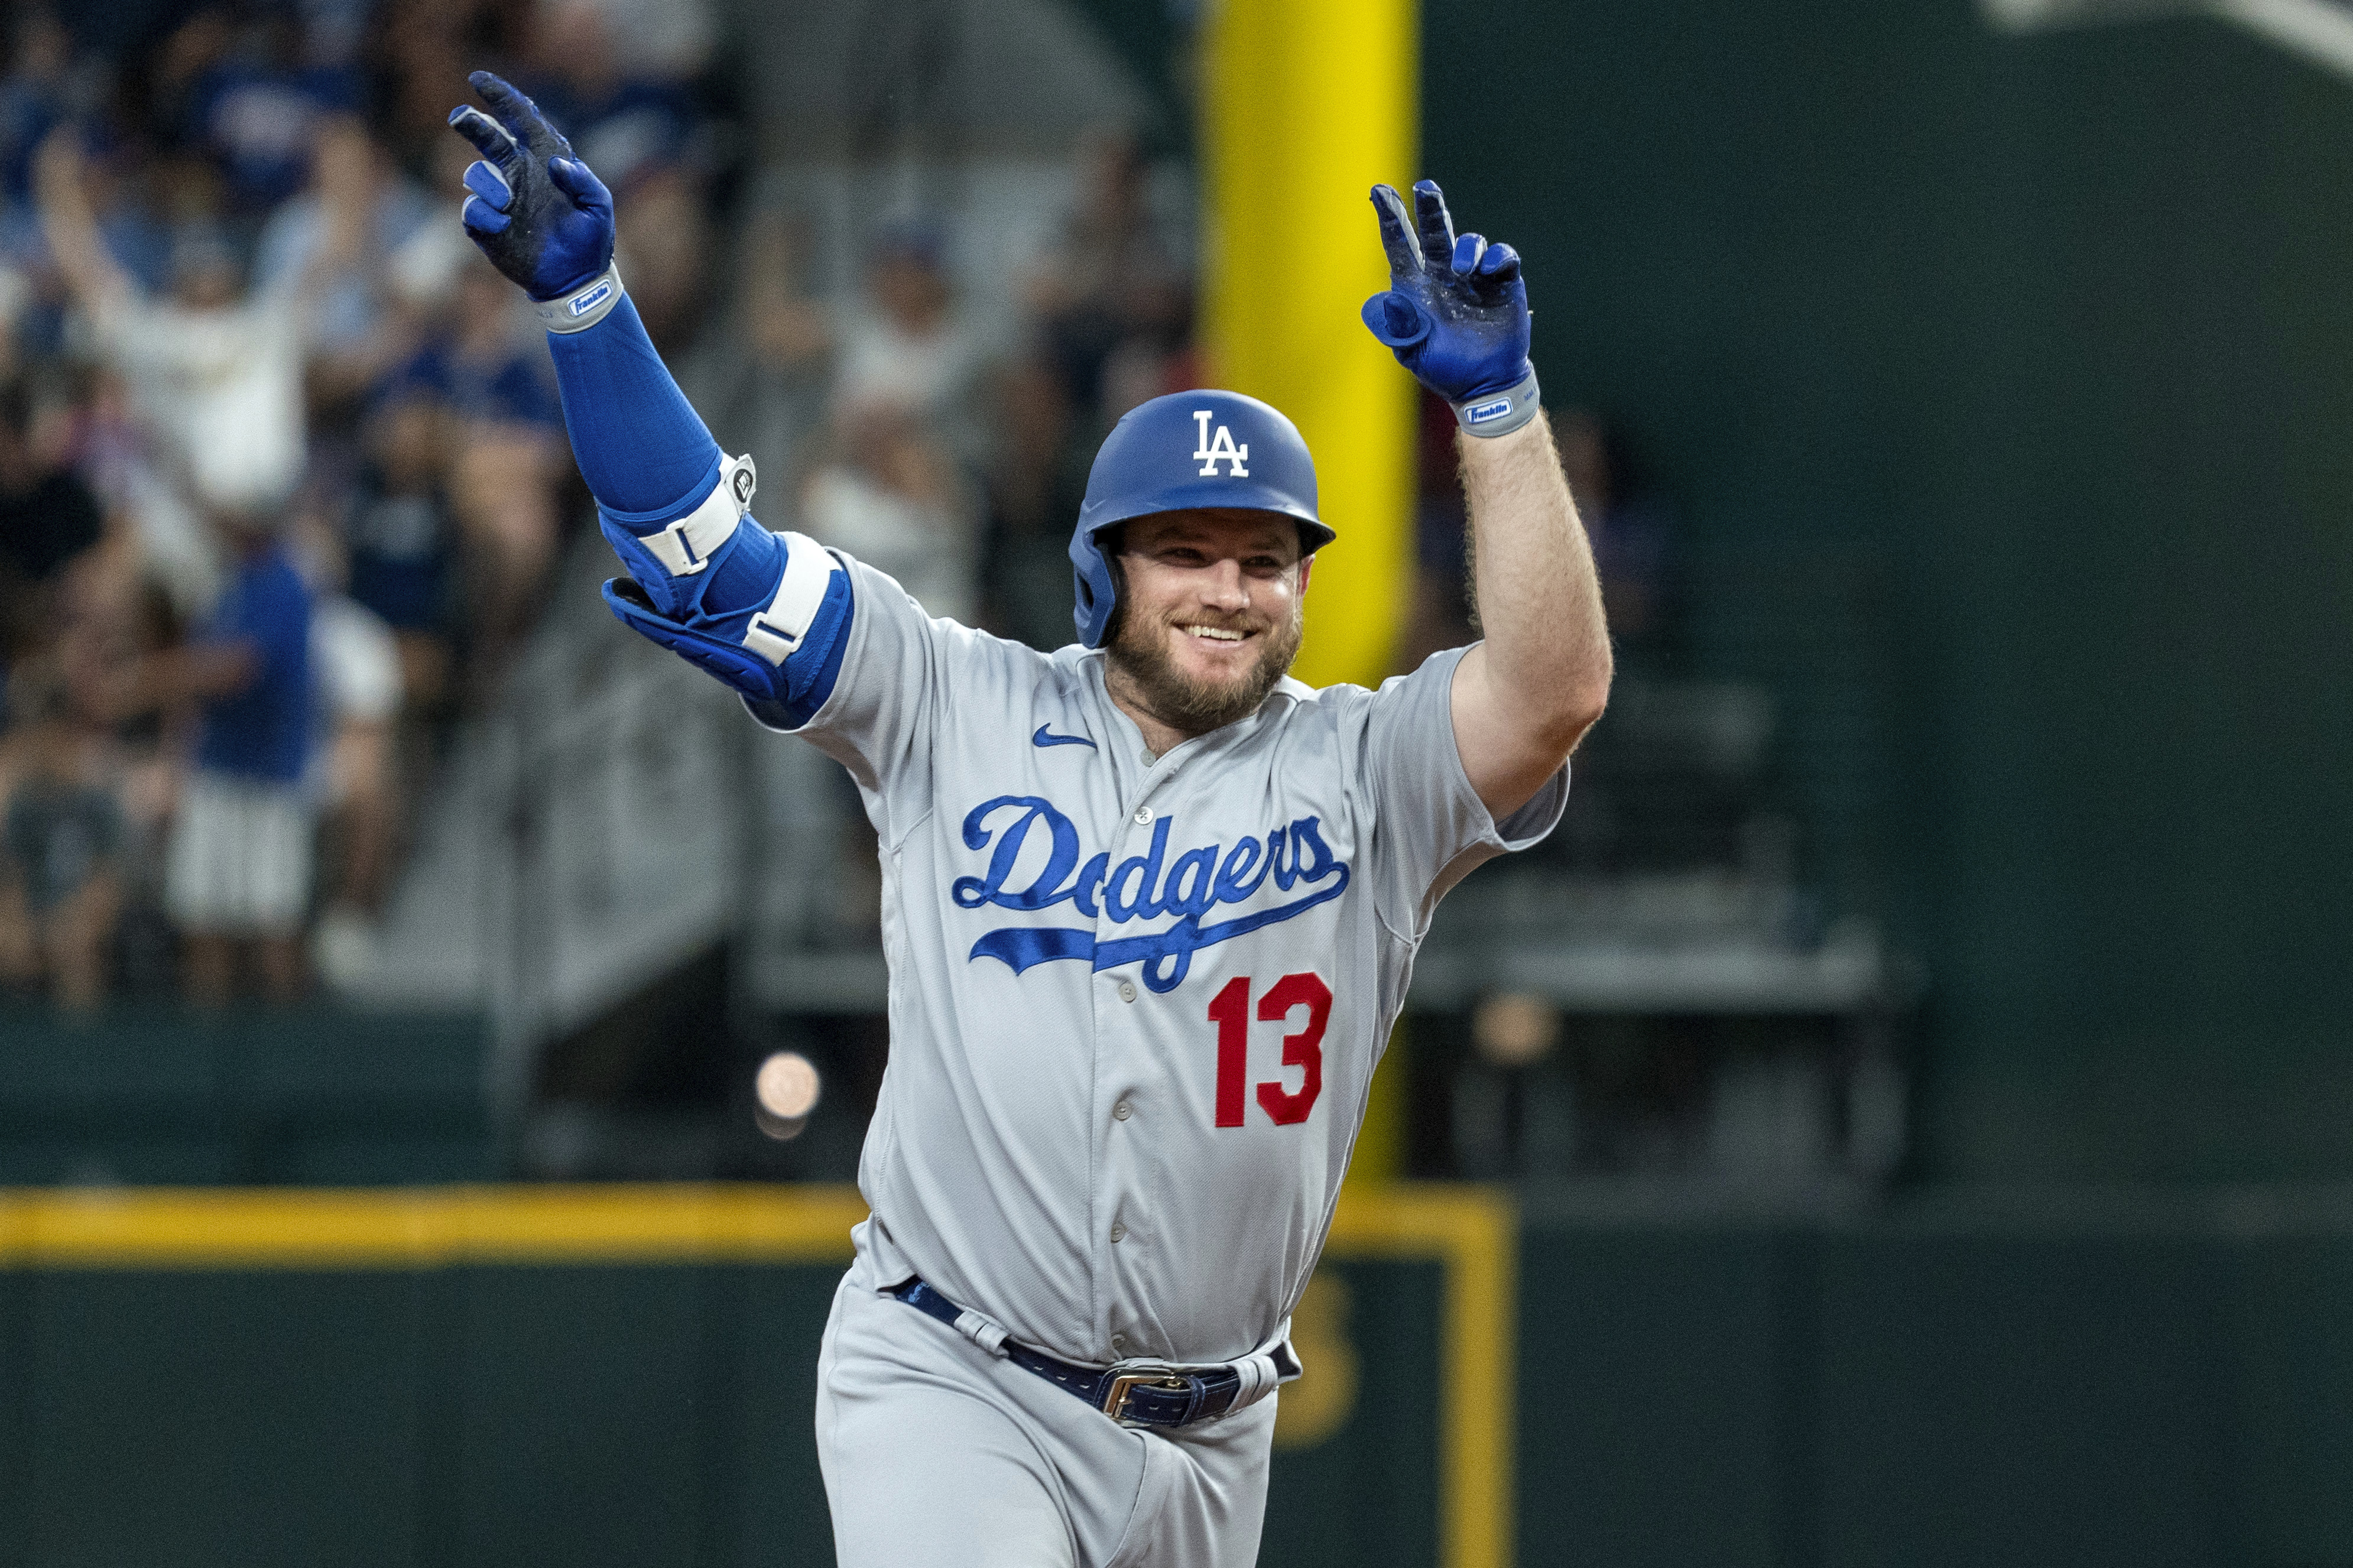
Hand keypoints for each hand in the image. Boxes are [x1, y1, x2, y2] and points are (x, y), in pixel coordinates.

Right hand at [447, 70, 612, 300]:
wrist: (577, 281)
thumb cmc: (591, 242)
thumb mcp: (600, 208)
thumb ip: (584, 181)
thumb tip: (556, 163)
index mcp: (545, 162)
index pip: (521, 121)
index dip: (501, 98)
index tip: (478, 80)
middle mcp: (519, 175)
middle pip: (489, 138)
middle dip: (472, 123)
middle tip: (460, 117)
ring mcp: (501, 200)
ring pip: (477, 175)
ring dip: (488, 184)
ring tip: (508, 203)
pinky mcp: (488, 226)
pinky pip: (473, 210)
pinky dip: (484, 214)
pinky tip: (502, 224)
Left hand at [1360, 180, 1531, 404]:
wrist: (1484, 384)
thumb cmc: (1443, 369)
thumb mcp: (1413, 353)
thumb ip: (1398, 328)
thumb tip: (1387, 299)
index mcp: (1417, 288)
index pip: (1401, 247)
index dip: (1390, 220)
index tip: (1379, 193)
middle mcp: (1444, 275)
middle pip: (1434, 232)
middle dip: (1429, 208)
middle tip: (1425, 187)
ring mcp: (1474, 277)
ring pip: (1470, 242)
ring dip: (1467, 248)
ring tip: (1463, 270)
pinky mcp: (1503, 283)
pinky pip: (1501, 257)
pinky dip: (1495, 258)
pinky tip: (1486, 272)